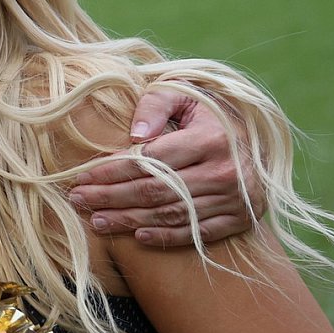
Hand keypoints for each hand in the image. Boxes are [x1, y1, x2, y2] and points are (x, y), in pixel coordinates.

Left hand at [68, 87, 264, 245]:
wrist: (254, 139)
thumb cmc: (207, 114)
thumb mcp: (183, 95)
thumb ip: (155, 104)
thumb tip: (134, 134)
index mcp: (211, 139)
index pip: (150, 160)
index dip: (112, 171)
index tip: (81, 176)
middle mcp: (225, 172)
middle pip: (155, 191)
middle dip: (111, 197)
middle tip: (79, 199)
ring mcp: (236, 199)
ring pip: (171, 214)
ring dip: (129, 220)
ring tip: (97, 220)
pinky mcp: (241, 219)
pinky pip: (197, 233)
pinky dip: (167, 237)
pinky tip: (137, 235)